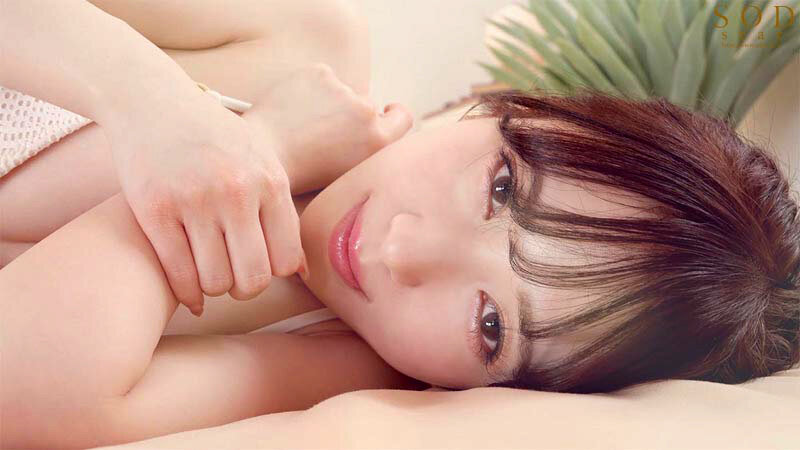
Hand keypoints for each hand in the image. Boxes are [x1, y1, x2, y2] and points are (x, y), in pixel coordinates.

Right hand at [104, 89, 303, 315]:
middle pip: (253, 278)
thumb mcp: (260, 163)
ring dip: (212, 289)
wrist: (154, 101)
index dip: (271, 272)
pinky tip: (187, 290)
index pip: (286, 259)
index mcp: (270, 181)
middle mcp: (237, 191)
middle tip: (232, 279)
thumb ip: (282, 214)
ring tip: (208, 274)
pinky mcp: (155, 209)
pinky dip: (185, 292)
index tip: (256, 264)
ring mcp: (195, 200)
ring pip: (215, 281)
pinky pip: (178, 273)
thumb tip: (304, 272)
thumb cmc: (214, 139)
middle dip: (243, 289)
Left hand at [242, 63, 413, 194]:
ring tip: (303, 125)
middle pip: (368, 106)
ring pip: (342, 91)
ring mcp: (343, 90)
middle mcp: (366, 112)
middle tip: (323, 133)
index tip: (384, 113)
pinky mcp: (320, 73)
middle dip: (350, 115)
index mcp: (378, 141)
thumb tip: (372, 130)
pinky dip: (310, 88)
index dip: (393, 115)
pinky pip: (322, 78)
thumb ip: (367, 150)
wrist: (262, 156)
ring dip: (328, 102)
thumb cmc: (300, 173)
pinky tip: (294, 109)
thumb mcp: (347, 174)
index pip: (403, 117)